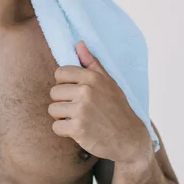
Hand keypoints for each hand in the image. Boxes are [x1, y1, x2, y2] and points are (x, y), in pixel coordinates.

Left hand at [48, 40, 151, 163]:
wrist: (129, 139)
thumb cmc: (117, 109)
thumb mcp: (108, 83)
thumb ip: (91, 63)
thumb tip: (78, 43)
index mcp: (92, 78)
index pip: (60, 73)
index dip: (65, 84)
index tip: (76, 93)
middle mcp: (86, 91)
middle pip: (54, 92)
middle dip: (63, 102)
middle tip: (80, 109)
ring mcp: (82, 110)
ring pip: (53, 110)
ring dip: (63, 117)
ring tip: (80, 119)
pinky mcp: (78, 129)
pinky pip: (56, 127)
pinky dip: (65, 131)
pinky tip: (79, 131)